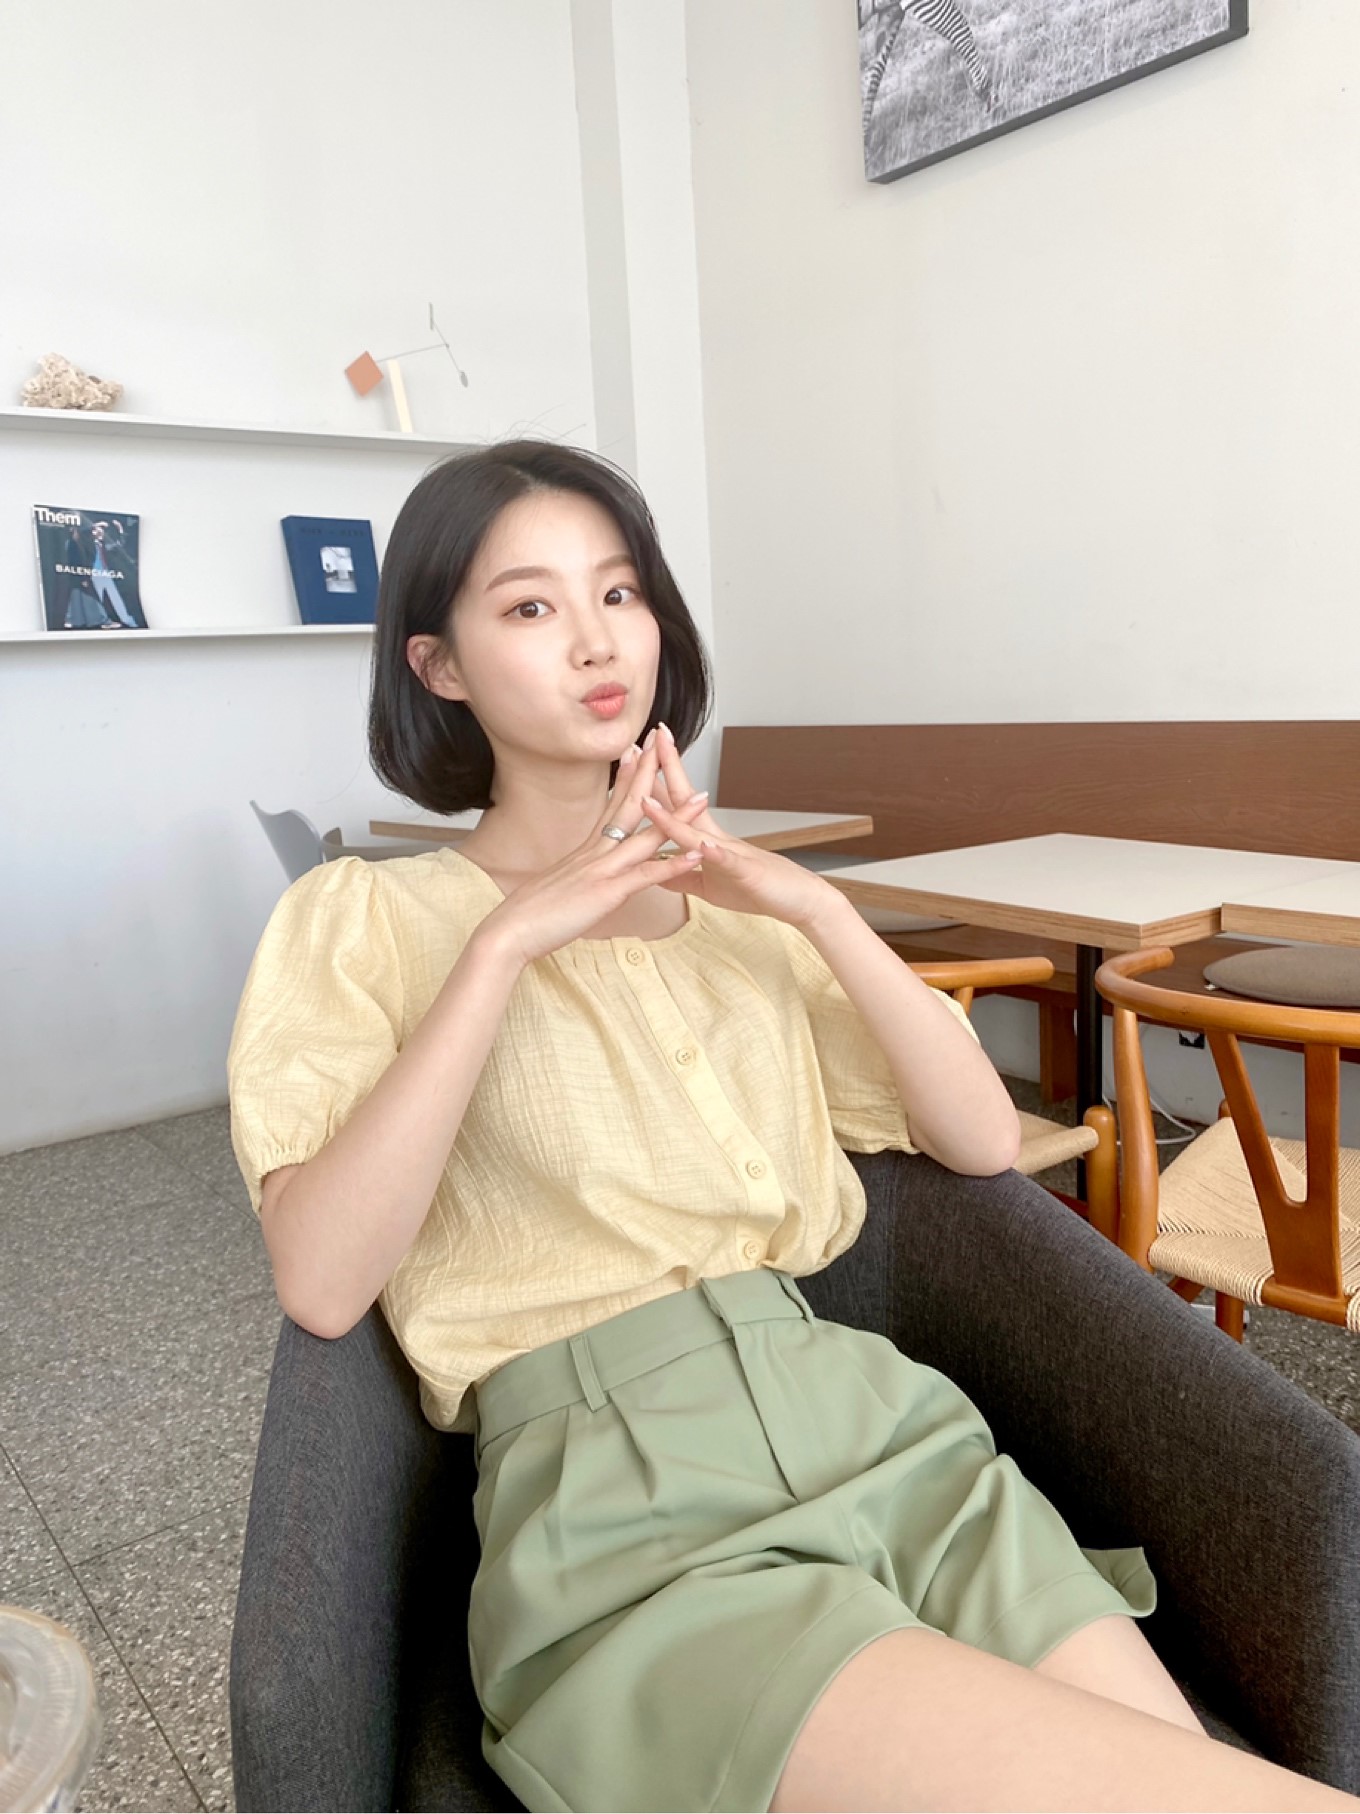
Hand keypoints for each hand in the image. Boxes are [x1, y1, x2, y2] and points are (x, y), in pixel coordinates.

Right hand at [478, 732, 710, 966]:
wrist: (508, 931)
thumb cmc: (530, 915)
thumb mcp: (558, 886)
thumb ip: (575, 875)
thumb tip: (581, 873)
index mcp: (586, 851)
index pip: (611, 805)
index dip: (627, 777)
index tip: (636, 750)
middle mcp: (595, 853)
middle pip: (630, 806)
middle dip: (649, 773)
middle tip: (664, 742)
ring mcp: (602, 870)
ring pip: (646, 837)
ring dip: (677, 817)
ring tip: (703, 796)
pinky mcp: (607, 893)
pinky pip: (646, 876)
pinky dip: (673, 864)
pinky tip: (696, 854)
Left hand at [640, 724, 841, 931]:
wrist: (803, 901)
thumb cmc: (759, 890)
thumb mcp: (711, 887)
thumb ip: (683, 877)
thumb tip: (655, 871)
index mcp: (707, 839)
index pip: (677, 803)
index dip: (657, 779)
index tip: (638, 754)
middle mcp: (717, 838)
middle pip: (686, 800)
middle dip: (667, 768)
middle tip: (650, 737)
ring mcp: (733, 854)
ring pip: (698, 832)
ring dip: (673, 815)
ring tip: (648, 798)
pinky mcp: (747, 874)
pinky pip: (728, 862)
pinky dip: (714, 854)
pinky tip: (702, 846)